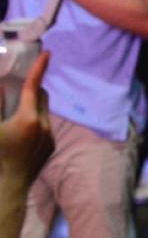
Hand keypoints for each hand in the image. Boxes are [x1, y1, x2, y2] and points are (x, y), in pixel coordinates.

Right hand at [0, 51, 53, 188]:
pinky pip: (46, 125)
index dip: (39, 68)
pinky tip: (22, 131)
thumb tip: (1, 85)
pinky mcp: (52, 145)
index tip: (47, 52)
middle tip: (19, 88)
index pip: (33, 87)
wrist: (9, 185)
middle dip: (32, 89)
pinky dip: (36, 121)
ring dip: (33, 106)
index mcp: (27, 119)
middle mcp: (44, 125)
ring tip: (17, 112)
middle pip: (41, 97)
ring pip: (45, 111)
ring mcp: (50, 136)